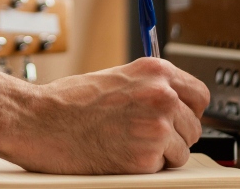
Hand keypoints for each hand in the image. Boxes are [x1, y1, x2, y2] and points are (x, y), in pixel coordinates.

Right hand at [0, 57, 208, 174]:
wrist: (40, 121)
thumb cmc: (68, 102)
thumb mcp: (116, 78)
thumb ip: (148, 87)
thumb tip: (173, 103)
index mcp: (155, 71)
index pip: (199, 95)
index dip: (188, 110)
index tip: (179, 117)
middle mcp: (161, 95)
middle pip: (193, 127)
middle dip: (174, 135)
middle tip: (143, 135)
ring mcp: (156, 127)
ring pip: (181, 151)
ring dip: (161, 154)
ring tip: (127, 143)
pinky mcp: (146, 158)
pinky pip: (161, 169)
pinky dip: (144, 167)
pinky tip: (120, 153)